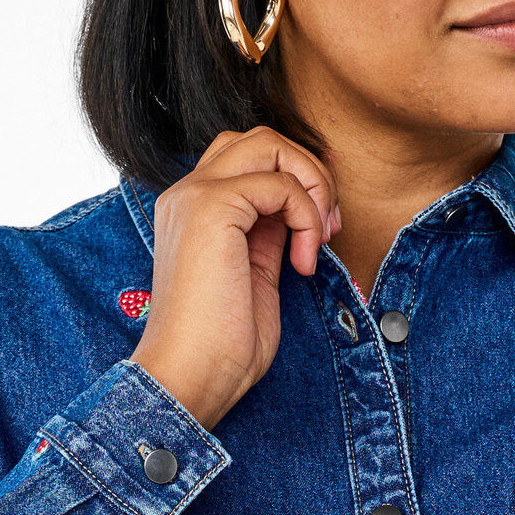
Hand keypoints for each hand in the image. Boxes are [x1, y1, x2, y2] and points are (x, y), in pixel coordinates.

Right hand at [129, 127, 340, 431]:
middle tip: (327, 227)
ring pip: (269, 144)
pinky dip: (306, 217)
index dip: (299, 179)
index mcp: (194, 210)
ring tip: (319, 238)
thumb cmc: (221, 345)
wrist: (190, 377)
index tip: (323, 226)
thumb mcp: (256, 273)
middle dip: (309, 173)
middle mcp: (188, 193)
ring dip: (311, 186)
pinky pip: (280, 184)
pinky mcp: (212, 207)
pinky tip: (302, 262)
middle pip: (260, 138)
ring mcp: (196, 195)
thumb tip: (303, 205)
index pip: (251, 158)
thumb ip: (270, 232)